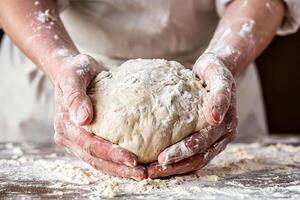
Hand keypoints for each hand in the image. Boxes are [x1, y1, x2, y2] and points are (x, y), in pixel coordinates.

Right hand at [53, 54, 145, 180]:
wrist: (71, 71)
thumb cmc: (74, 71)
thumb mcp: (74, 77)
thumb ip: (76, 96)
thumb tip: (83, 119)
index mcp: (65, 125)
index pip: (89, 144)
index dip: (110, 153)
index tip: (132, 159)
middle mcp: (69, 137)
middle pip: (95, 158)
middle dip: (119, 168)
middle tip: (142, 174)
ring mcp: (78, 140)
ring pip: (99, 161)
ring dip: (119, 169)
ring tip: (141, 174)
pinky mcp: (87, 138)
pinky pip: (102, 154)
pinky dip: (117, 161)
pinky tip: (133, 164)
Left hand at [147, 53, 237, 178]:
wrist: (216, 70)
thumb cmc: (214, 70)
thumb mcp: (218, 75)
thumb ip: (220, 95)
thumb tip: (214, 118)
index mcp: (227, 123)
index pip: (203, 143)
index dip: (183, 151)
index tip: (163, 158)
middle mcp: (223, 135)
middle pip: (199, 157)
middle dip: (175, 166)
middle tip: (152, 172)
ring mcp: (216, 139)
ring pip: (196, 160)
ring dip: (175, 169)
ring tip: (152, 172)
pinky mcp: (207, 138)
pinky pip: (194, 155)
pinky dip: (179, 162)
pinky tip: (161, 164)